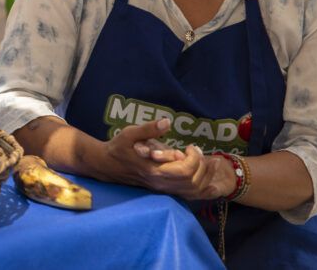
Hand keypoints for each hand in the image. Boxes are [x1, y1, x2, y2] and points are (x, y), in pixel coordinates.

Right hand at [95, 118, 235, 200]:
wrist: (106, 165)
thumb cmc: (118, 148)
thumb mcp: (130, 134)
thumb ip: (149, 129)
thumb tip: (166, 122)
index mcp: (154, 171)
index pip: (185, 171)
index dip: (193, 159)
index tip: (190, 146)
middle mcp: (161, 184)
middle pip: (194, 183)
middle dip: (204, 167)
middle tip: (201, 153)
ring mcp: (163, 189)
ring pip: (193, 192)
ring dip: (206, 178)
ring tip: (209, 163)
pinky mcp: (164, 190)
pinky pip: (188, 194)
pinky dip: (201, 188)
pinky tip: (207, 178)